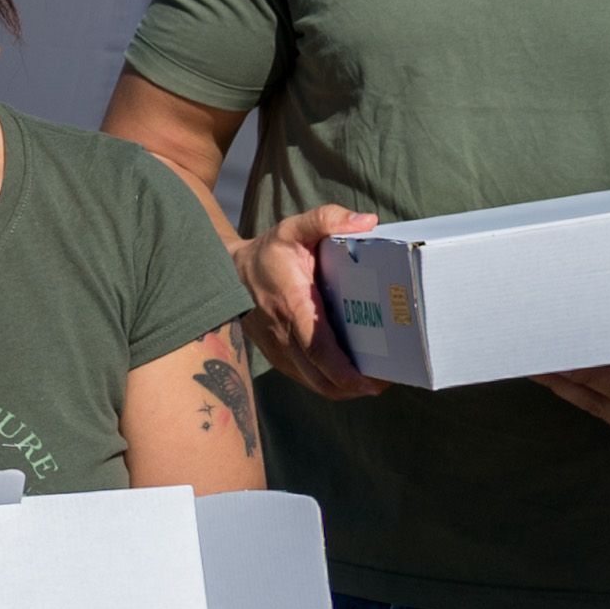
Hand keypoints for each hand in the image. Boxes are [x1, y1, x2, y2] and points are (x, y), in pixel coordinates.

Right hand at [232, 204, 384, 401]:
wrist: (225, 274)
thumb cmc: (267, 252)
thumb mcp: (294, 228)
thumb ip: (327, 219)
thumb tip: (368, 223)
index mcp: (291, 305)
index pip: (319, 348)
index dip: (346, 371)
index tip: (373, 381)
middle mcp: (282, 334)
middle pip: (320, 376)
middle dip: (353, 387)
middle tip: (384, 382)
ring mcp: (277, 349)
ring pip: (313, 383)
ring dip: (343, 389)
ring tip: (371, 382)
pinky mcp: (276, 356)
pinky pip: (305, 379)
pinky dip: (328, 384)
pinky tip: (348, 377)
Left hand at [538, 345, 609, 454]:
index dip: (595, 376)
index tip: (566, 361)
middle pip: (603, 402)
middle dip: (567, 380)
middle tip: (533, 357)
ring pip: (596, 407)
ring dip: (564, 387)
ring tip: (533, 365)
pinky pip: (601, 408)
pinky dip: (578, 390)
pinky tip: (555, 374)